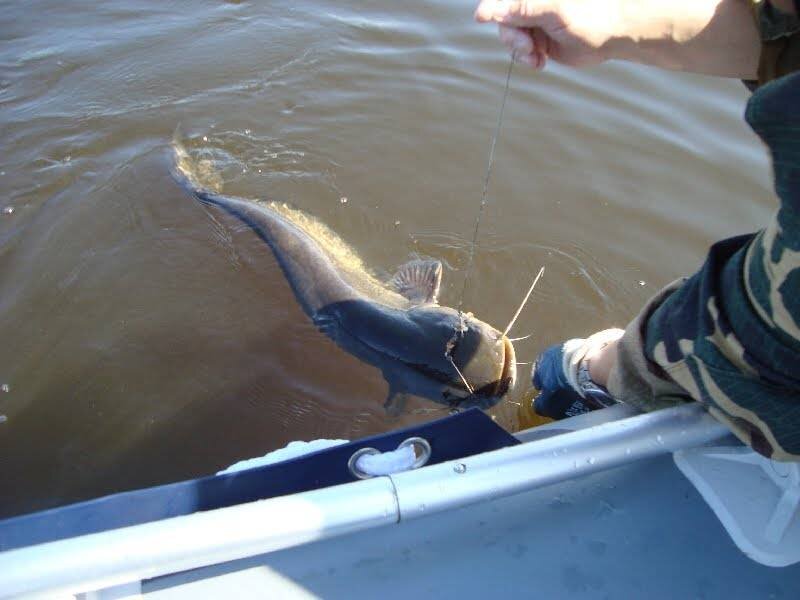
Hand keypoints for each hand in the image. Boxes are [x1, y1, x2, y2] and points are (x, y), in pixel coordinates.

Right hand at [475, 0, 623, 68]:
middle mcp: (532, 3)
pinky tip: (540, 60)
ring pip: (510, 36)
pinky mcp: (538, 38)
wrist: (614, 36)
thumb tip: (486, 11)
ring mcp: (534, 20)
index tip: (482, 17)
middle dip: (512, 36)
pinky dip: (527, 58)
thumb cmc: (592, 17)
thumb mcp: (553, 11)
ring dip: (520, 51)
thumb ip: (521, 9)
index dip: (492, 7)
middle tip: (527, 47)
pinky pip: (520, 50)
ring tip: (537, 57)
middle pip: (504, 18)